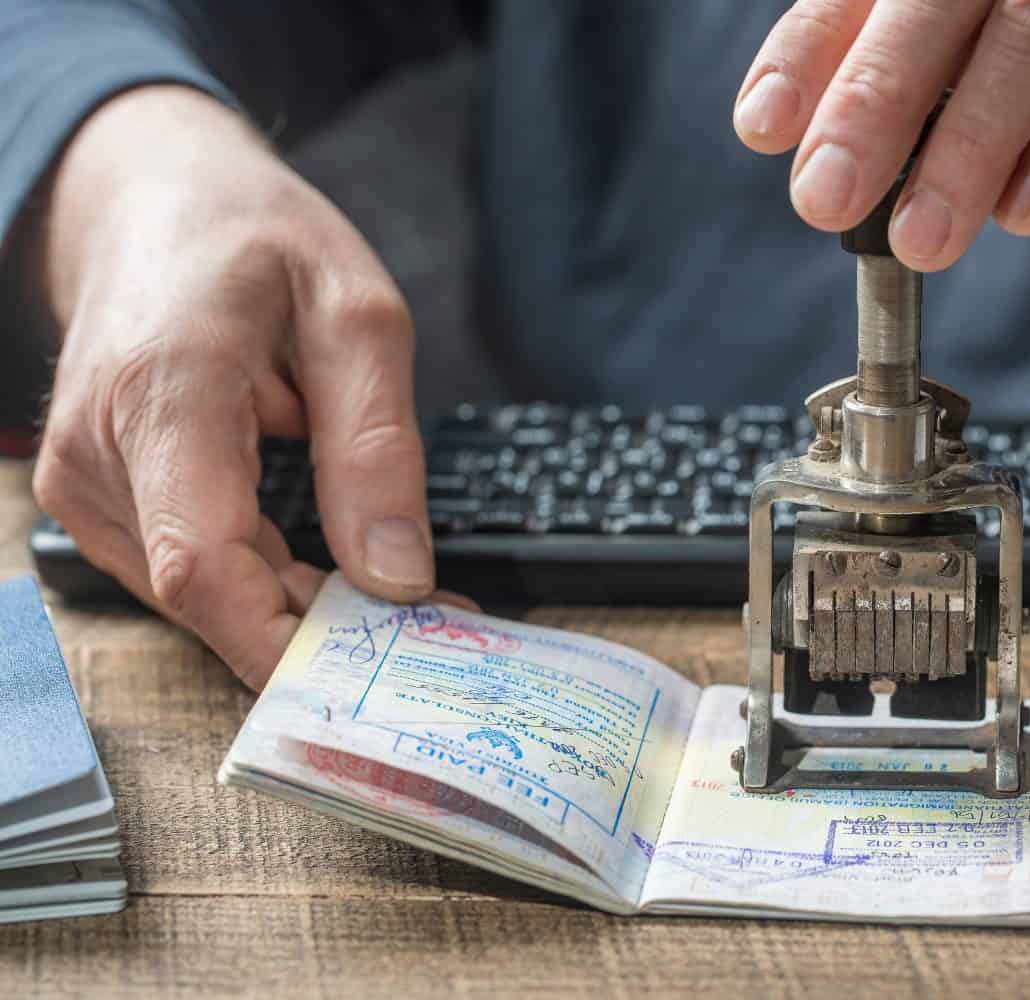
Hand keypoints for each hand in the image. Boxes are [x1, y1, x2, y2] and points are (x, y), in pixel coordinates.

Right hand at [30, 85, 473, 688]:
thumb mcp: (358, 316)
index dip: (285, 641)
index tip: (376, 677)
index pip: (203, 562)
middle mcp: (98, 449)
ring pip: (195, 595)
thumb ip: (377, 447)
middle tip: (432, 632)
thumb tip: (398, 576)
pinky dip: (262, 583)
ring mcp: (82, 479)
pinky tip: (328, 569)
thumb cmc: (254, 240)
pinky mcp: (92, 496)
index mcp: (165, 390)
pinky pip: (183, 570)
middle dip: (320, 630)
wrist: (151, 202)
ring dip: (295, 610)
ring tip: (392, 591)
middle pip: (205, 594)